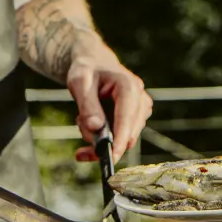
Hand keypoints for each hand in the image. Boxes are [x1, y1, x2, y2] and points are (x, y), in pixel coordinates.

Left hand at [67, 35, 152, 163]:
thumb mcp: (79, 82)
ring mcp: (142, 109)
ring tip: (82, 118)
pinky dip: (104, 138)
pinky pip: (123, 137)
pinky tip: (90, 124)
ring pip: (124, 139)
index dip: (119, 141)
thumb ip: (87, 105)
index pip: (127, 119)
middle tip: (79, 131)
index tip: (110, 159)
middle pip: (127, 134)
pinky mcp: (137, 118)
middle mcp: (140, 99)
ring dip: (100, 137)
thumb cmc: (86, 70)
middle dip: (102, 140)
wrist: (94, 63)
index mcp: (128, 87)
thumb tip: (96, 128)